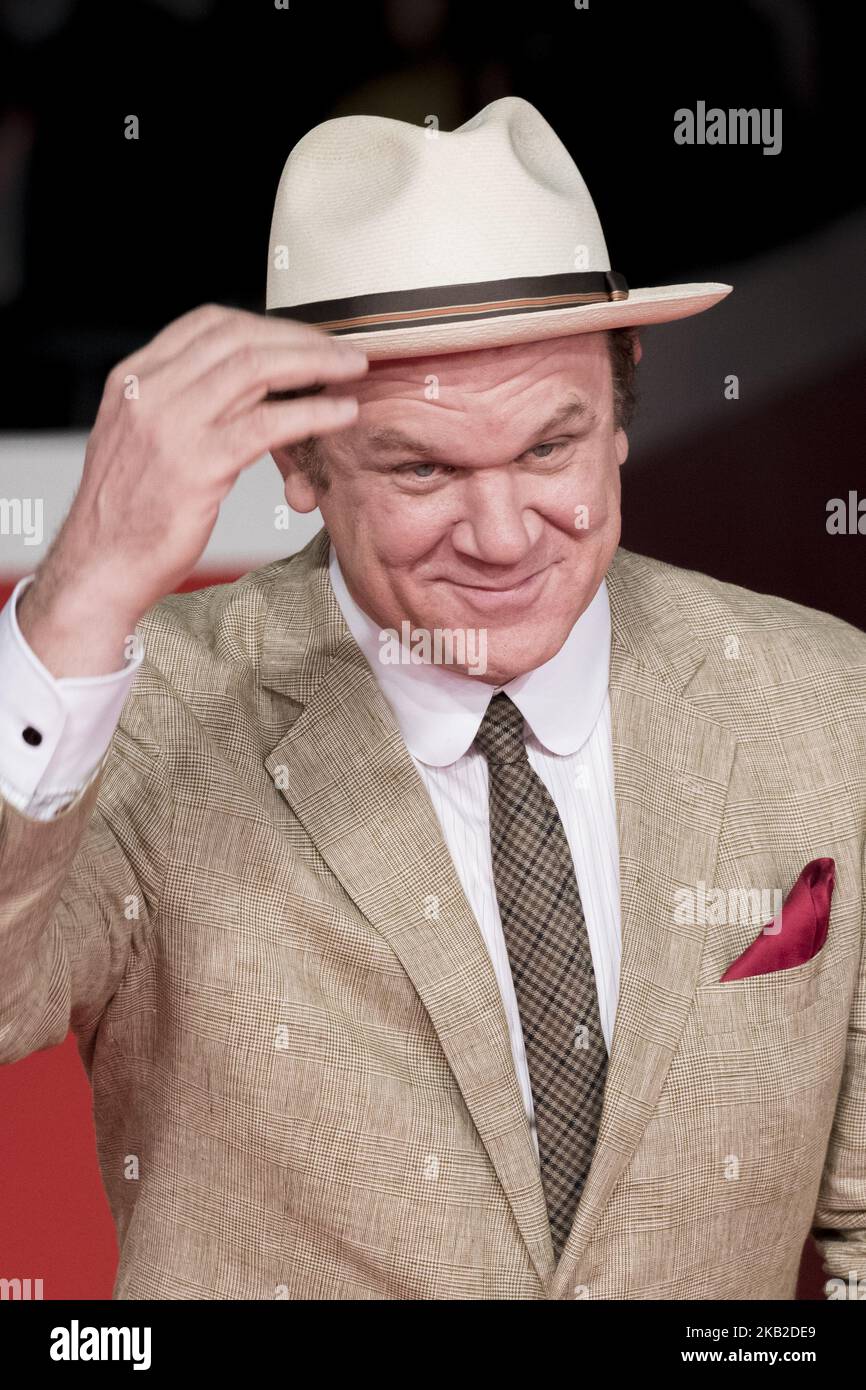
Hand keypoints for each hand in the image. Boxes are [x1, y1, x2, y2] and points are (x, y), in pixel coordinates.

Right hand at [17, 305, 367, 674]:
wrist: (98, 568)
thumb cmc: (127, 515)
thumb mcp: (139, 441)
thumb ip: (176, 406)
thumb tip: (238, 391)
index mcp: (131, 379)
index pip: (207, 323)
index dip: (266, 325)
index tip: (305, 338)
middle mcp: (148, 392)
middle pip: (238, 338)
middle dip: (300, 339)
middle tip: (342, 351)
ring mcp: (171, 426)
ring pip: (256, 369)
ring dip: (315, 364)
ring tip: (352, 371)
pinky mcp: (197, 465)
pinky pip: (268, 425)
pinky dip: (313, 414)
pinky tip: (341, 415)